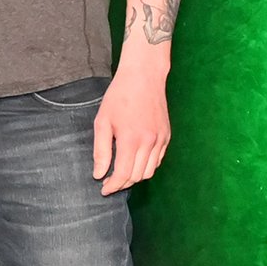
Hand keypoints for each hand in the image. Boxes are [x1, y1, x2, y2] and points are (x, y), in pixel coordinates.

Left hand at [92, 65, 169, 194]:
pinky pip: (158, 160)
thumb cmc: (119, 96)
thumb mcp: (102, 121)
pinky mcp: (167, 136)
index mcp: (131, 139)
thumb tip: (99, 174)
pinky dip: (146, 166)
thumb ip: (101, 151)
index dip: (112, 186)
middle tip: (109, 181)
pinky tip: (135, 160)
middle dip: (122, 183)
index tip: (103, 189)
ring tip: (122, 172)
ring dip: (135, 177)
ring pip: (149, 171)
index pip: (123, 175)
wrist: (143, 77)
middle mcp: (149, 143)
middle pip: (137, 176)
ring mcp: (161, 140)